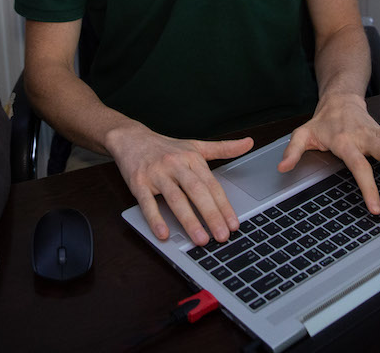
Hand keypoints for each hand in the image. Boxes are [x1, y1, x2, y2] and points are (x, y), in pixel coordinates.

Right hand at [105, 124, 253, 245]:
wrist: (131, 138)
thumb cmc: (166, 148)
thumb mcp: (195, 146)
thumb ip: (223, 148)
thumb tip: (248, 142)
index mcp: (191, 158)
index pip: (211, 185)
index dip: (224, 206)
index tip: (233, 225)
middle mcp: (175, 164)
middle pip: (196, 191)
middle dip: (211, 215)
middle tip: (222, 235)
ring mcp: (156, 173)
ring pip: (175, 199)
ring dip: (188, 220)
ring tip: (200, 239)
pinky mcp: (138, 182)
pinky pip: (147, 203)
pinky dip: (155, 219)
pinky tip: (164, 233)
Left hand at [278, 93, 379, 214]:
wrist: (340, 100)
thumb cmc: (323, 123)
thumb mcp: (303, 134)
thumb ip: (292, 151)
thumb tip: (282, 168)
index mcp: (344, 140)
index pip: (360, 165)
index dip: (369, 187)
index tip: (377, 207)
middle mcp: (365, 135)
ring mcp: (379, 132)